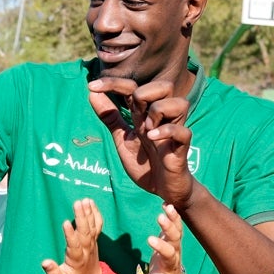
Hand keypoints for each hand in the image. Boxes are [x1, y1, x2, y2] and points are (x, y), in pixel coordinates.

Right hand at [42, 198, 104, 273]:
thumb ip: (53, 272)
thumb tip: (44, 262)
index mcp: (76, 259)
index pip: (74, 245)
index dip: (70, 234)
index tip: (66, 222)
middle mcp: (86, 249)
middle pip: (85, 232)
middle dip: (81, 217)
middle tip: (77, 203)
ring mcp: (92, 244)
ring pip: (92, 226)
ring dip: (89, 212)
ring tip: (84, 200)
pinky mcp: (94, 240)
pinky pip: (97, 225)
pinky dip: (96, 214)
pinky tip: (91, 203)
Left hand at [88, 77, 195, 207]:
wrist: (162, 190)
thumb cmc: (145, 163)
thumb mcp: (122, 139)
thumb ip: (110, 117)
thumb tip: (91, 93)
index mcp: (145, 115)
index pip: (133, 87)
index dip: (113, 83)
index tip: (91, 86)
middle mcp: (161, 119)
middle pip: (164, 86)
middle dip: (144, 93)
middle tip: (135, 114)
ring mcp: (173, 132)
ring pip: (179, 102)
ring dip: (159, 111)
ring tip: (147, 130)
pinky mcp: (181, 148)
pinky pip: (182, 131)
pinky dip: (166, 131)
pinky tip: (152, 138)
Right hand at [139, 204, 183, 273]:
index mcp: (170, 264)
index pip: (168, 254)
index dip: (161, 247)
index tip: (150, 239)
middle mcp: (175, 252)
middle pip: (175, 238)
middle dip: (168, 228)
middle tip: (161, 217)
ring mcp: (174, 244)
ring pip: (177, 229)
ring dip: (173, 218)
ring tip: (167, 206)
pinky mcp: (171, 239)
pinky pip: (174, 226)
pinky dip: (173, 215)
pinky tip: (167, 204)